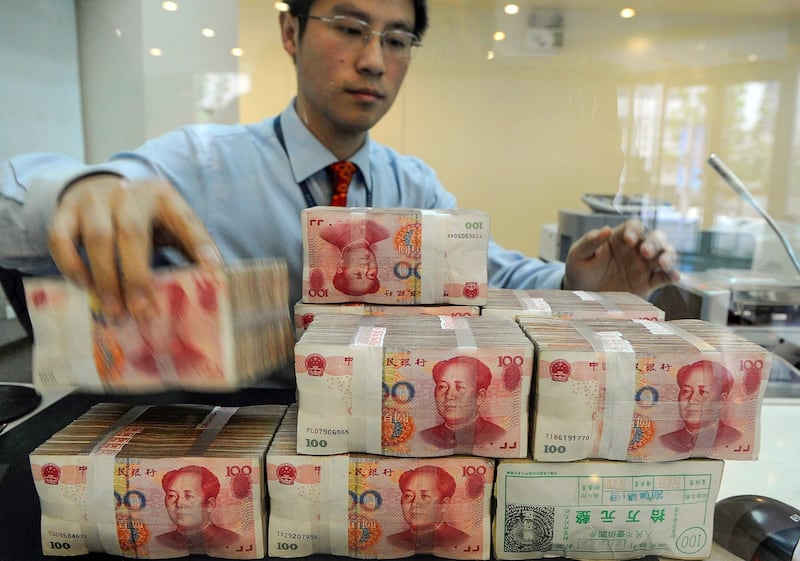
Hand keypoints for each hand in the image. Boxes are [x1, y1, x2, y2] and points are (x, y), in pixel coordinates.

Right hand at [48, 174, 221, 321]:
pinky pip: (61, 238)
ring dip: (106, 279)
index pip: (184, 220)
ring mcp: (94, 200)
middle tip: (143, 313)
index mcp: (163, 197)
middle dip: (137, 278)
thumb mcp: (170, 223)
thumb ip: (189, 246)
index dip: (199, 243)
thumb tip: (212, 281)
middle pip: (133, 234)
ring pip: (97, 238)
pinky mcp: (66, 210)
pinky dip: (71, 264)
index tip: (212, 268)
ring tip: (114, 310)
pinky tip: (84, 286)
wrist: (100, 187)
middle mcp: (128, 194)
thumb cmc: (143, 216)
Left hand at [562, 219, 679, 297]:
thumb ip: (589, 242)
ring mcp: (645, 265)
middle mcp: (636, 249)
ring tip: (664, 264)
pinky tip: (674, 277)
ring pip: (665, 254)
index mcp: (620, 237)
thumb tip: (604, 230)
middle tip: (646, 252)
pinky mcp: (649, 283)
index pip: (634, 226)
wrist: (583, 295)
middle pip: (655, 238)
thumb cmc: (580, 270)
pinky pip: (665, 277)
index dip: (634, 230)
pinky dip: (672, 275)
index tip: (629, 240)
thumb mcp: (578, 255)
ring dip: (668, 257)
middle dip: (654, 243)